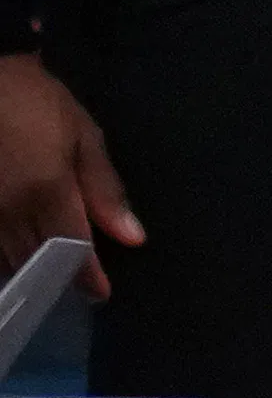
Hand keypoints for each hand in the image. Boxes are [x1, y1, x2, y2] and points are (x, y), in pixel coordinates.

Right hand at [0, 53, 137, 287]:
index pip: (72, 249)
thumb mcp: (84, 138)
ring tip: (48, 273)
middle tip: (77, 282)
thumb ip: (105, 191)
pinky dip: (2, 253)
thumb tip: (133, 237)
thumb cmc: (39, 104)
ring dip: (27, 269)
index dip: (86, 276)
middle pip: (35, 261)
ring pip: (4, 259)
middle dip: (57, 277)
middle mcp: (8, 210)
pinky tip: (16, 251)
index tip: (100, 293)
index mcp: (47, 192)